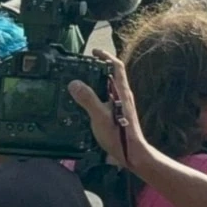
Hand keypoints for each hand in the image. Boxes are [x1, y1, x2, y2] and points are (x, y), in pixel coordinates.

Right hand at [69, 50, 154, 174]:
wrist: (132, 153)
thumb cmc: (118, 134)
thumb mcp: (99, 115)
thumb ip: (87, 99)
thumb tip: (74, 83)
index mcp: (122, 91)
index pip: (117, 66)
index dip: (106, 56)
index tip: (94, 52)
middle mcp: (124, 95)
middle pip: (113, 75)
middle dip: (99, 68)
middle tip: (83, 67)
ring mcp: (123, 105)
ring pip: (110, 87)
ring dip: (97, 82)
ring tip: (81, 83)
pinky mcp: (119, 114)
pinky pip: (107, 98)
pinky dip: (98, 95)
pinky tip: (87, 103)